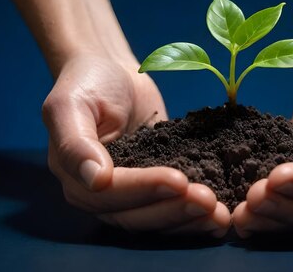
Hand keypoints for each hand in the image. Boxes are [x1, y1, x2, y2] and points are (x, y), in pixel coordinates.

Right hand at [42, 54, 229, 236]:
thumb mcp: (70, 105)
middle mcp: (101, 197)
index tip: (179, 180)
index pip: (112, 194)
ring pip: (159, 219)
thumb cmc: (88, 83)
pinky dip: (196, 215)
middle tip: (209, 201)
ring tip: (220, 214)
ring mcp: (131, 196)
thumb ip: (75, 144)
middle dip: (174, 209)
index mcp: (77, 180)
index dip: (146, 189)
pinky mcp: (156, 188)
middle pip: (138, 215)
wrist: (114, 72)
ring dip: (190, 220)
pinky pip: (174, 207)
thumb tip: (95, 180)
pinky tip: (221, 216)